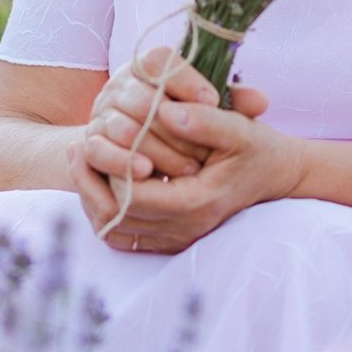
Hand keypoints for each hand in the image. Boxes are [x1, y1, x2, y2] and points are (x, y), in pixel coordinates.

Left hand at [68, 73, 299, 254]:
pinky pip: (125, 237)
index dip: (106, 169)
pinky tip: (97, 184)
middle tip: (74, 148)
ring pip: (116, 231)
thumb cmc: (259, 149)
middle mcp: (185, 228)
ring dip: (92, 198)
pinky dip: (106, 214)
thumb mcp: (241, 129)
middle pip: (117, 218)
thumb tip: (168, 112)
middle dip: (88, 183)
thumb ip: (206, 121)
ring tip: (79, 163)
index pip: (133, 196)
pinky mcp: (173, 239)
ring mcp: (178, 238)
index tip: (89, 137)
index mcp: (197, 203)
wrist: (277, 175)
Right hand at [78, 47, 220, 188]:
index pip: (159, 61)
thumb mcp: (210, 110)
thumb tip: (261, 102)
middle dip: (176, 128)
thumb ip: (233, 103)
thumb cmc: (186, 124)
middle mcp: (120, 85)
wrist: (142, 148)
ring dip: (155, 150)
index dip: (186, 79)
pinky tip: (147, 173)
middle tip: (205, 152)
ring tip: (187, 170)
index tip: (213, 101)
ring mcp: (102, 114)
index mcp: (147, 66)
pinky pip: (98, 151)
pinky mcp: (90, 142)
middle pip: (141, 98)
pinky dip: (121, 162)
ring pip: (122, 127)